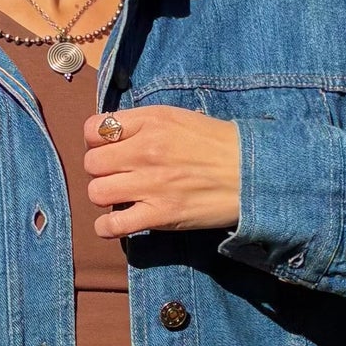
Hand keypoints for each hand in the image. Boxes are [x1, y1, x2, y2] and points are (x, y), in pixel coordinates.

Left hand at [81, 106, 240, 237]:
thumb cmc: (218, 143)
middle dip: (101, 171)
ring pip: (97, 192)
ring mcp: (151, 184)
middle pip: (92, 163)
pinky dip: (107, 227)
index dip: (96, 141)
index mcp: (150, 122)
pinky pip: (113, 225)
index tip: (108, 149)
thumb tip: (112, 134)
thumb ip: (144, 123)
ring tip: (121, 197)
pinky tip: (115, 223)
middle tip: (118, 176)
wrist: (253, 172)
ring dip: (104, 196)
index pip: (94, 129)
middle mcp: (145, 150)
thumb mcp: (179, 118)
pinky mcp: (160, 215)